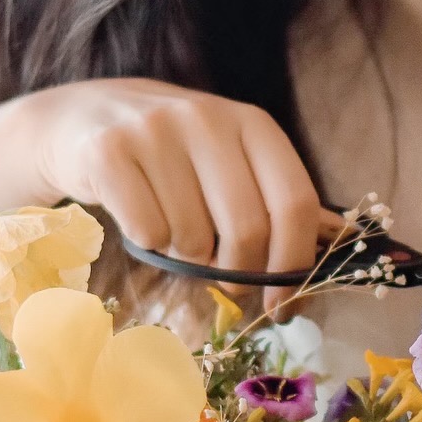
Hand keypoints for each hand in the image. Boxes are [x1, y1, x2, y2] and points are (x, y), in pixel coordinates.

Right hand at [15, 78, 337, 310]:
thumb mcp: (230, 159)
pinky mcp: (109, 151)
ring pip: (194, 237)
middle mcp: (208, 118)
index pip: (294, 201)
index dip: (294, 262)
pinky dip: (148, 243)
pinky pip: (148, 232)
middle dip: (240, 272)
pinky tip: (140, 218)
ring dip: (187, 256)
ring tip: (175, 230)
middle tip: (227, 281)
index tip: (282, 303)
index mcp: (252, 123)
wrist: (80, 120)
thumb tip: (341, 238)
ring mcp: (155, 131)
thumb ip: (276, 197)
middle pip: (248, 228)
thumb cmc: (172, 155)